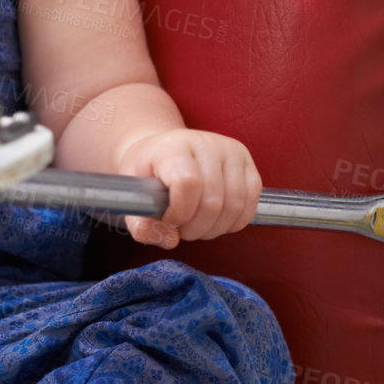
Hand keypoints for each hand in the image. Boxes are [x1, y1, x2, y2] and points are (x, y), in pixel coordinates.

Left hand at [118, 129, 261, 250]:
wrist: (161, 150)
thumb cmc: (147, 174)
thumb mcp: (133, 197)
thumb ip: (141, 226)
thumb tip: (169, 240)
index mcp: (174, 147)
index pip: (188, 184)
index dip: (179, 213)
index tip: (168, 220)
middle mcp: (206, 143)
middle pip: (213, 201)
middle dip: (196, 228)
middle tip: (182, 228)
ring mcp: (230, 151)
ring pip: (235, 206)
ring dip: (215, 228)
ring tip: (197, 225)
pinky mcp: (247, 162)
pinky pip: (251, 202)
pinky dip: (234, 221)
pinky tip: (216, 220)